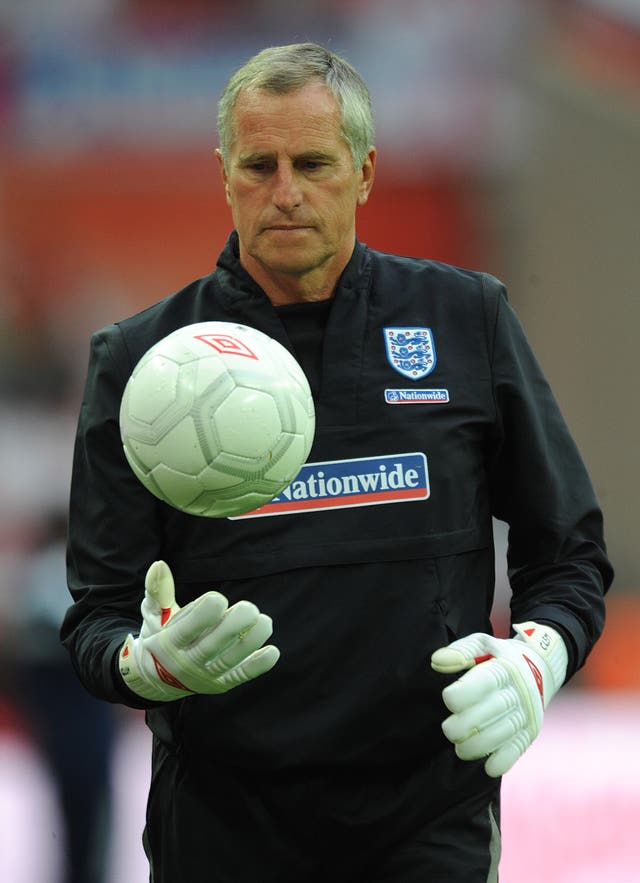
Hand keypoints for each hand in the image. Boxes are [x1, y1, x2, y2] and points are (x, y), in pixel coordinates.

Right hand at [118, 560, 279, 701]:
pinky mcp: (220, 683)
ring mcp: (204, 676)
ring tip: (265, 622)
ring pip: (229, 661)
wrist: (157, 681)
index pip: (185, 631)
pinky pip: (240, 676)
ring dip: (249, 643)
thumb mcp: (153, 615)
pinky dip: (257, 666)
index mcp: (166, 644)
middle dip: (231, 628)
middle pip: (210, 647)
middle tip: (249, 608)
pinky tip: (272, 651)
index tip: (218, 599)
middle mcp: (185, 664)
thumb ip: (159, 590)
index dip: (201, 616)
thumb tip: (160, 564)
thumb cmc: (159, 636)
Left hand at [431, 622, 567, 776]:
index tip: (448, 698)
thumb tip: (437, 661)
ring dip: (477, 747)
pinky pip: (519, 749)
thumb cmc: (500, 656)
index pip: (484, 683)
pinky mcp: (530, 731)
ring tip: (459, 747)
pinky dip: (503, 761)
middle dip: (464, 725)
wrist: (540, 667)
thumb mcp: (483, 644)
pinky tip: (488, 766)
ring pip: (502, 734)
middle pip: (491, 712)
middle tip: (448, 729)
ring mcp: (527, 713)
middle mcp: (519, 692)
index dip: (462, 695)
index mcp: (505, 668)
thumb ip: (460, 651)